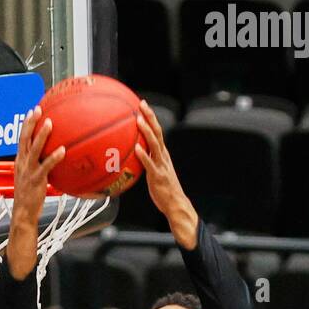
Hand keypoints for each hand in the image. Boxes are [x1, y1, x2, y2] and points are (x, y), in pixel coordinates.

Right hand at [6, 107, 65, 279]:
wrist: (23, 215)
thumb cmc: (29, 198)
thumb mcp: (31, 179)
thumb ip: (40, 167)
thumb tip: (55, 159)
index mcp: (19, 162)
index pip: (21, 139)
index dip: (26, 124)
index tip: (33, 111)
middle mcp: (22, 164)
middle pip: (24, 139)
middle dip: (30, 123)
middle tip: (38, 110)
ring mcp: (28, 171)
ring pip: (34, 149)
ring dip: (42, 135)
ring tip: (50, 123)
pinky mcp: (36, 180)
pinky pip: (45, 166)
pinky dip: (54, 157)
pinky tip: (62, 150)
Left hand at [134, 99, 198, 249]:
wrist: (175, 203)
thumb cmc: (163, 190)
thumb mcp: (155, 172)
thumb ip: (146, 163)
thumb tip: (133, 158)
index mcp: (163, 154)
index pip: (157, 131)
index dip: (151, 117)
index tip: (142, 105)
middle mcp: (163, 156)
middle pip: (157, 132)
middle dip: (150, 117)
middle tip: (141, 104)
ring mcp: (161, 165)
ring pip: (154, 144)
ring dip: (146, 131)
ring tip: (138, 120)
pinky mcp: (157, 176)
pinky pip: (150, 164)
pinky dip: (143, 155)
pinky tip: (136, 148)